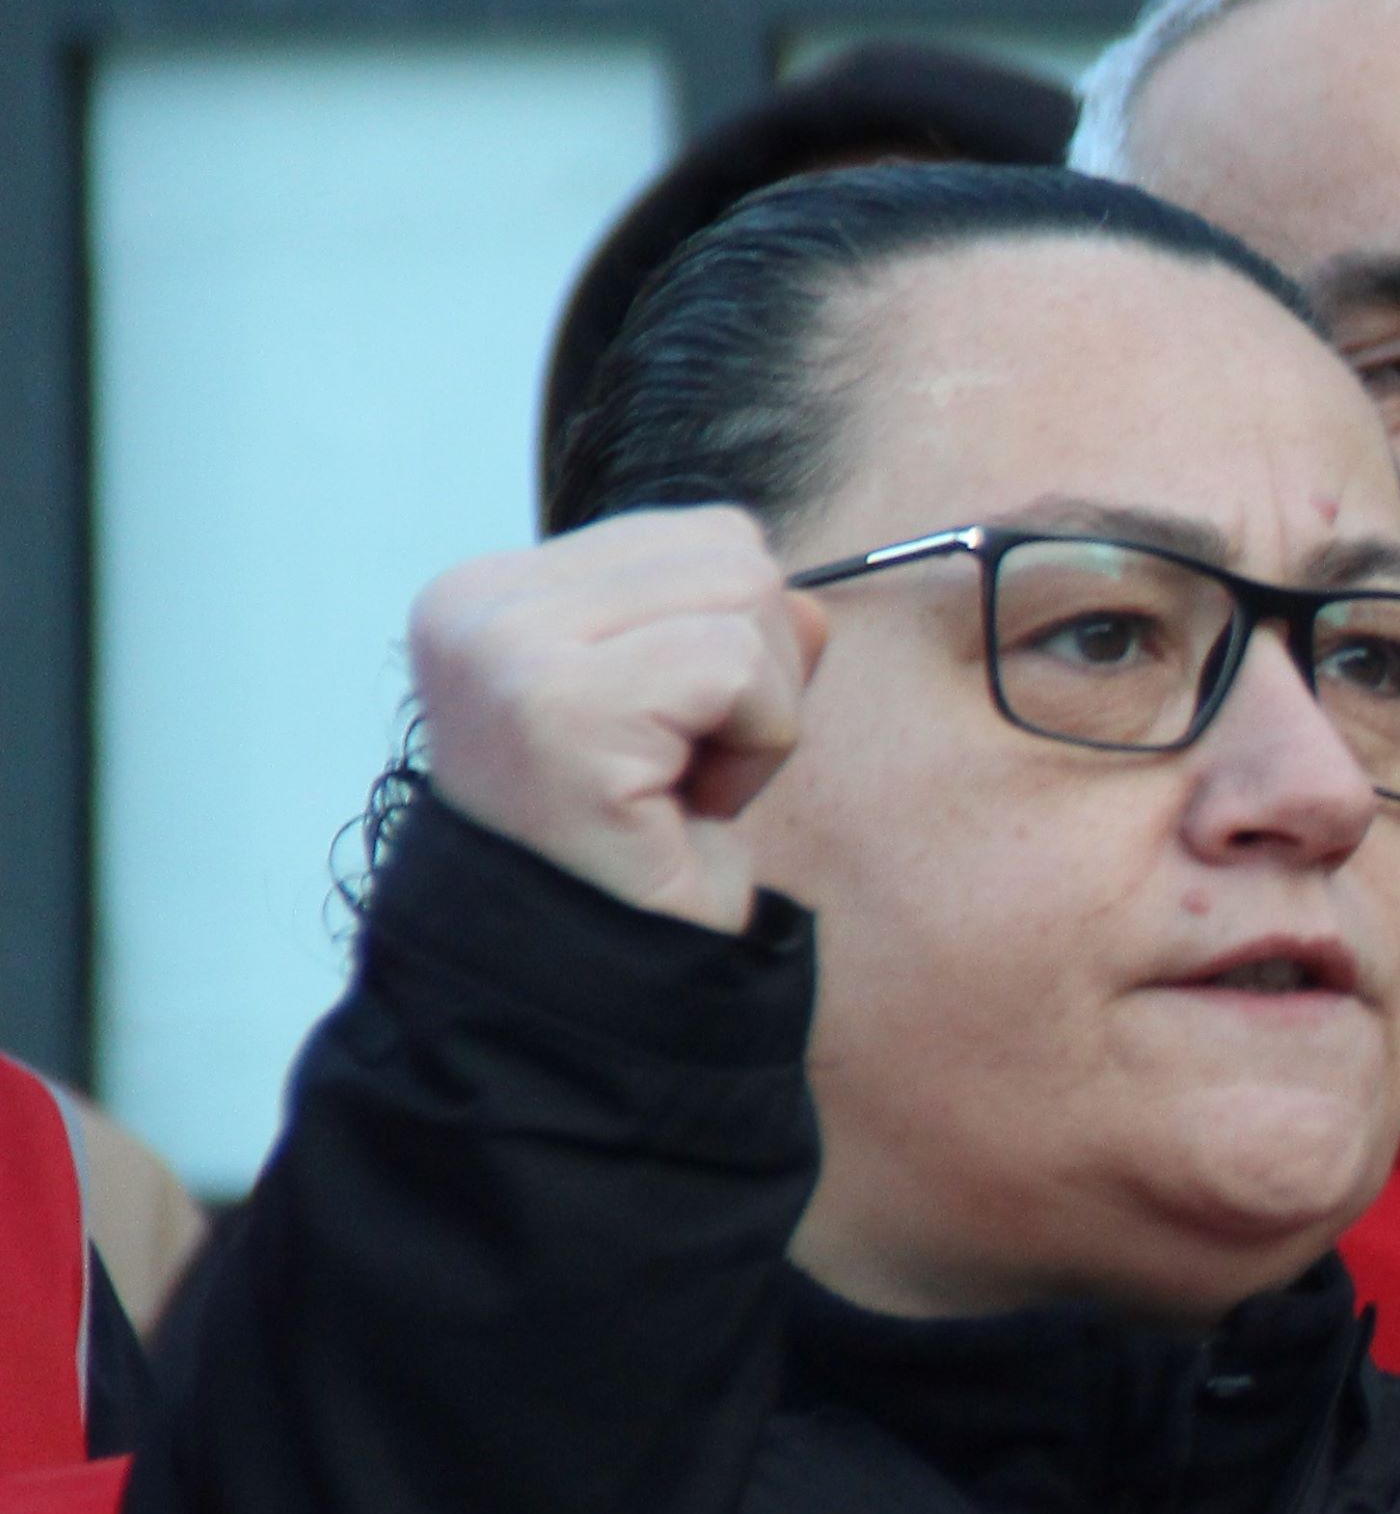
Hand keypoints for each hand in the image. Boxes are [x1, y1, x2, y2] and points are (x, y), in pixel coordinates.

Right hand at [407, 509, 822, 935]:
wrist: (593, 979)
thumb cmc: (639, 840)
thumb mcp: (685, 700)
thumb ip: (733, 617)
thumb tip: (808, 593)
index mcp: (491, 590)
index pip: (692, 534)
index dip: (729, 644)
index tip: (664, 737)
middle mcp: (477, 604)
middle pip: (729, 551)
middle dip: (754, 672)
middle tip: (681, 770)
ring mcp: (508, 649)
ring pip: (745, 596)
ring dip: (757, 713)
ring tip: (678, 786)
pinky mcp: (560, 707)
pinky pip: (739, 667)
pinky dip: (754, 746)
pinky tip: (686, 805)